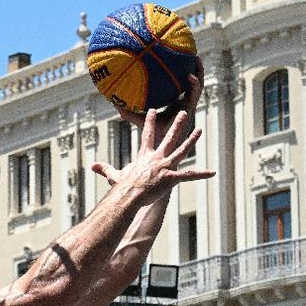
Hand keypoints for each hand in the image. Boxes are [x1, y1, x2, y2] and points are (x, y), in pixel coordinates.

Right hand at [90, 107, 214, 205]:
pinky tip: (213, 172)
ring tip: (199, 130)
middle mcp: (156, 157)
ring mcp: (165, 166)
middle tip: (183, 113)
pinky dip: (201, 174)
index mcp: (144, 156)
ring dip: (191, 140)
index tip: (153, 110)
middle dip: (176, 124)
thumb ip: (105, 169)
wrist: (128, 195)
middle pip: (168, 137)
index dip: (149, 121)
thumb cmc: (122, 187)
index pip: (147, 134)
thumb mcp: (114, 176)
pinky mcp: (171, 178)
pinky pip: (189, 175)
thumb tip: (92, 167)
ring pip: (182, 150)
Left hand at [116, 56, 204, 145]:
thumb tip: (112, 99)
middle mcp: (182, 103)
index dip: (178, 75)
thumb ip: (126, 110)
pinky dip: (195, 85)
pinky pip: (195, 95)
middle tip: (189, 53)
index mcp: (172, 104)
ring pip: (197, 86)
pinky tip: (190, 76)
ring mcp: (188, 105)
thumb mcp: (135, 118)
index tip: (175, 60)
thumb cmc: (148, 135)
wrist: (159, 146)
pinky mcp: (190, 110)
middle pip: (190, 83)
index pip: (177, 87)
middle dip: (192, 68)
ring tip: (195, 58)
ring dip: (199, 72)